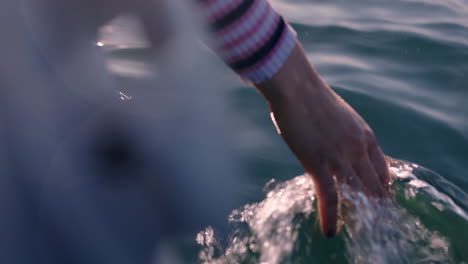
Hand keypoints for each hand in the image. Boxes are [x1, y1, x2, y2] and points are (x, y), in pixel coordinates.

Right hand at [255, 42, 389, 236]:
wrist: (296, 87)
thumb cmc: (311, 99)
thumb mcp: (339, 117)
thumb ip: (344, 135)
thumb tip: (336, 145)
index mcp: (366, 136)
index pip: (384, 171)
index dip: (383, 190)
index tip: (379, 201)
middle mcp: (359, 149)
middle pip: (375, 187)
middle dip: (376, 208)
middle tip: (374, 223)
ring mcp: (340, 157)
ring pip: (358, 195)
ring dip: (359, 217)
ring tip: (359, 232)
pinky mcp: (319, 163)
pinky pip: (330, 197)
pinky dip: (331, 217)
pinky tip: (330, 231)